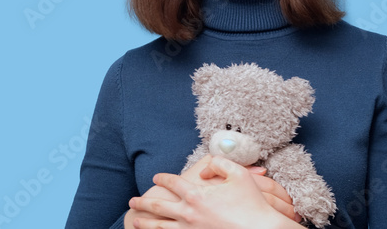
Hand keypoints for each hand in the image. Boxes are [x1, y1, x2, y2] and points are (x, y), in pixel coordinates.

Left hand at [126, 156, 302, 228]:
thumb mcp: (239, 174)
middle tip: (133, 201)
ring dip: (145, 223)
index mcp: (196, 195)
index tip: (157, 177)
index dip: (163, 178)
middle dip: (143, 203)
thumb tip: (202, 171)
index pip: (172, 182)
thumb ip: (218, 164)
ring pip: (160, 227)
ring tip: (135, 220)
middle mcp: (188, 214)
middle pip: (158, 206)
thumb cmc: (253, 204)